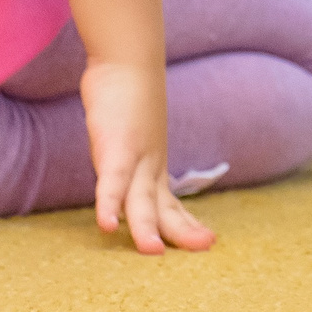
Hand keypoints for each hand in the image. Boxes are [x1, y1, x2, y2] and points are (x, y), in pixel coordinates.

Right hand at [79, 56, 213, 254]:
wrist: (126, 59)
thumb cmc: (127, 97)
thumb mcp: (133, 134)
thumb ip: (130, 158)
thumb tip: (131, 173)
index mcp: (153, 165)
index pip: (171, 203)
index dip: (186, 223)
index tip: (206, 241)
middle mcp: (150, 164)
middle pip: (165, 206)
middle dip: (182, 230)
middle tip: (205, 246)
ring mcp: (134, 155)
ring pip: (140, 199)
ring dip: (145, 228)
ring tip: (153, 253)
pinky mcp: (114, 145)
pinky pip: (110, 180)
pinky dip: (108, 203)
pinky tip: (106, 225)